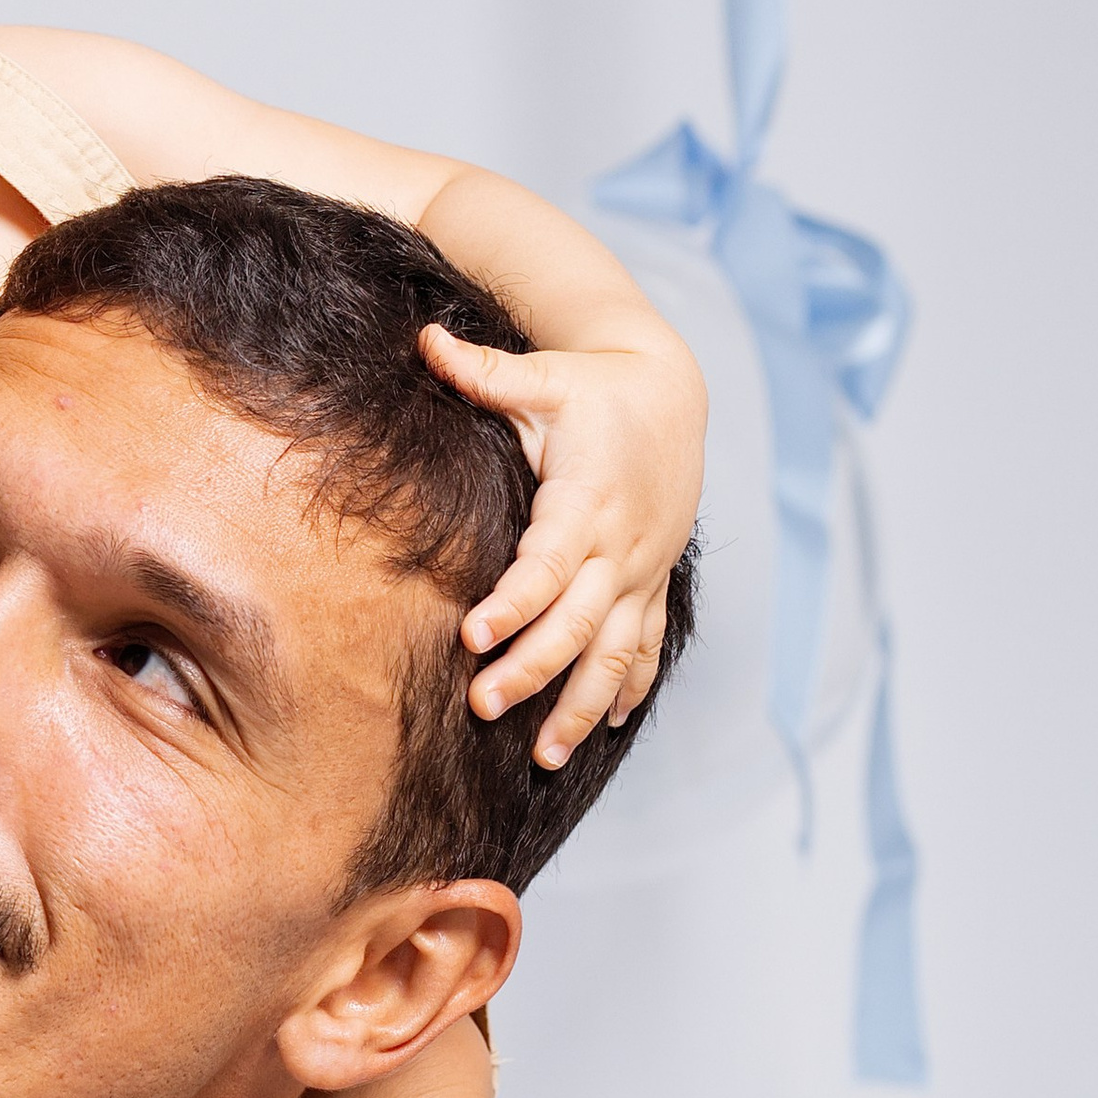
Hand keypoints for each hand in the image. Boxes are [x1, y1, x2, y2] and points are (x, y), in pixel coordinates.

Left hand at [419, 326, 704, 766]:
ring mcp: (641, 570)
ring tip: (545, 755)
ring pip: (615, 651)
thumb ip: (484, 370)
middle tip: (483, 708)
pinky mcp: (653, 581)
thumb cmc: (594, 387)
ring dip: (580, 704)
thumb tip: (424, 342)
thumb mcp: (542, 375)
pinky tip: (604, 726)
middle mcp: (620, 545)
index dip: (514, 604)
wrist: (673, 391)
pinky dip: (629, 687)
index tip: (473, 638)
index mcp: (588, 499)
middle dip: (533, 669)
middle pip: (577, 623)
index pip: (548, 565)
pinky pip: (647, 645)